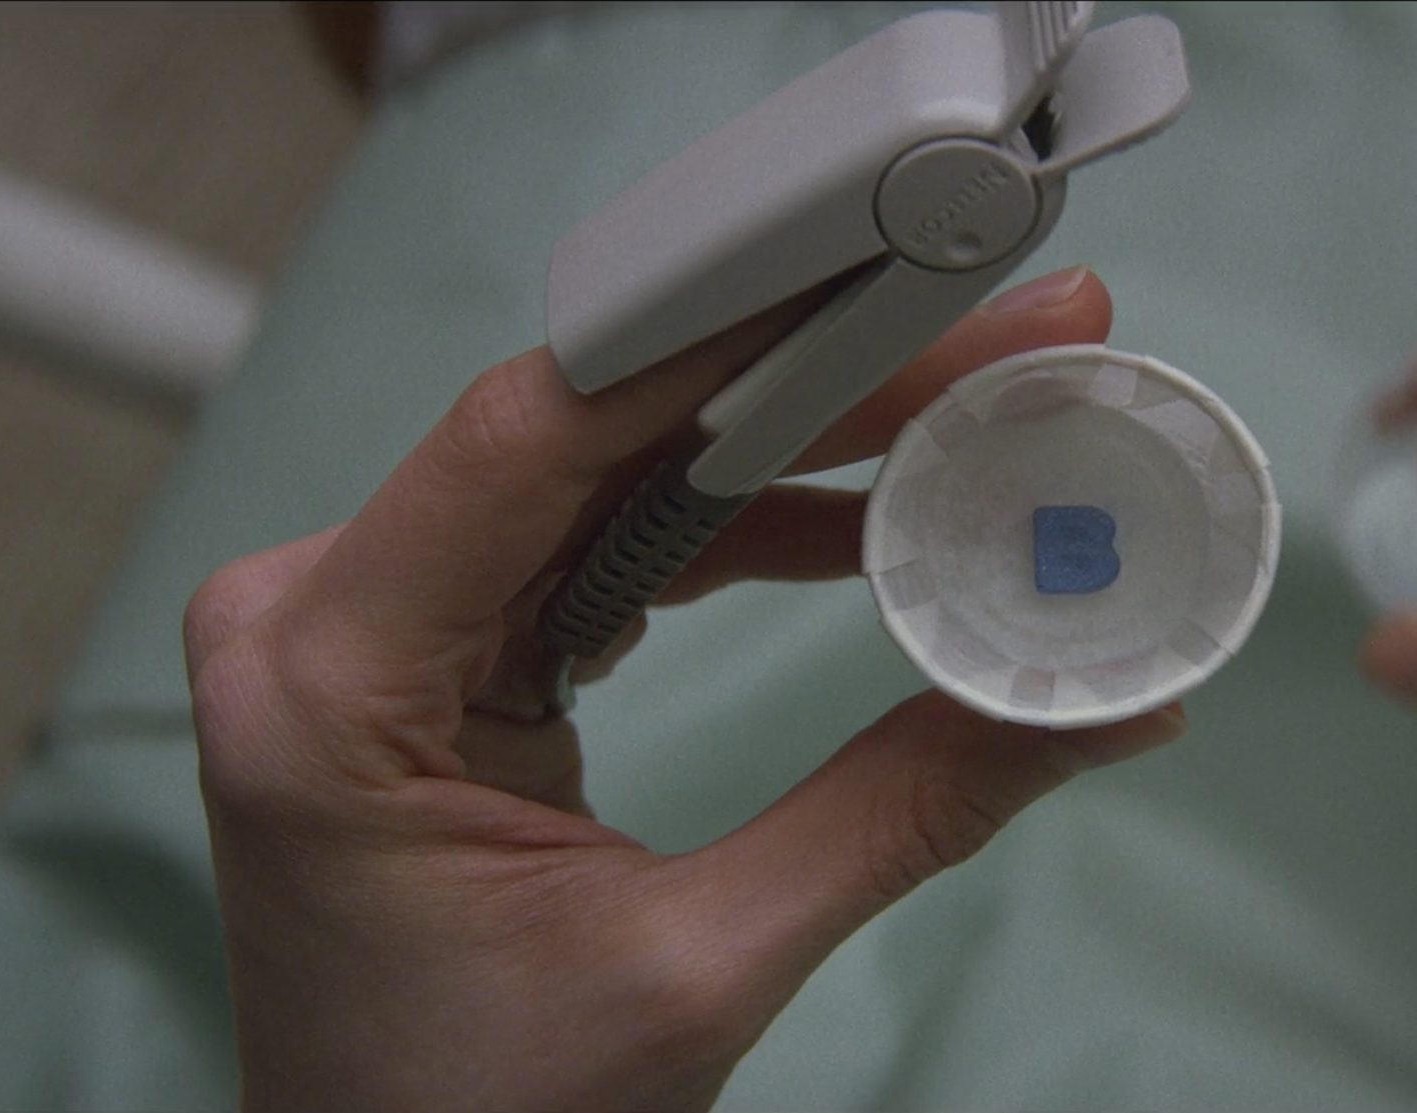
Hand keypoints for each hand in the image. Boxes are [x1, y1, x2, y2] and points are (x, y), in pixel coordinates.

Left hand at [181, 267, 1184, 1111]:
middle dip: (799, 387)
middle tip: (985, 338)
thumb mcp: (701, 966)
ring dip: (785, 449)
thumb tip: (1095, 702)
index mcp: (329, 690)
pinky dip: (730, 528)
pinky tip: (865, 519)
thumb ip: (897, 811)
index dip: (715, 341)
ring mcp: (371, 635)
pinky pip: (594, 546)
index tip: (879, 280)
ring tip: (963, 414)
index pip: (525, 440)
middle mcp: (321, 625)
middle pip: (585, 437)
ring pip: (602, 476)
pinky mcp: (434, 661)